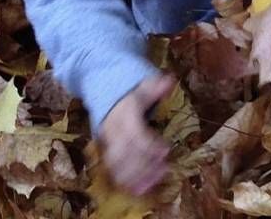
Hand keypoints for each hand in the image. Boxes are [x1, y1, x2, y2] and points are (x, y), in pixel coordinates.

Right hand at [98, 73, 175, 195]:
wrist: (101, 91)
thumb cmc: (129, 94)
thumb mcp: (142, 87)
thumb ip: (155, 86)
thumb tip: (170, 80)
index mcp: (123, 113)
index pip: (135, 131)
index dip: (150, 143)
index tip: (166, 150)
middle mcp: (112, 129)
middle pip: (125, 151)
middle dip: (144, 164)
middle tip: (165, 170)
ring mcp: (106, 142)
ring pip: (117, 163)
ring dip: (135, 176)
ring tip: (154, 184)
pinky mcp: (105, 151)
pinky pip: (112, 170)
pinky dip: (125, 182)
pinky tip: (140, 190)